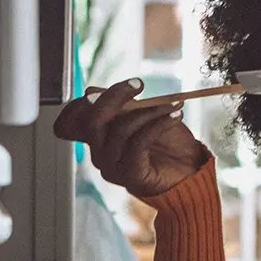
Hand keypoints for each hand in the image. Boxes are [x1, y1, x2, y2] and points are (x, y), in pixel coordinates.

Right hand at [52, 78, 210, 195]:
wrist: (190, 170)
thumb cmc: (167, 143)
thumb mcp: (141, 115)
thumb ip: (118, 104)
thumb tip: (92, 91)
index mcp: (97, 138)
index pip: (70, 121)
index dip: (90, 99)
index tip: (127, 85)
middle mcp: (99, 154)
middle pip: (92, 121)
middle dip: (115, 96)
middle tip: (139, 84)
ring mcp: (113, 167)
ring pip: (120, 129)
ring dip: (150, 110)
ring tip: (172, 105)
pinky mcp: (130, 176)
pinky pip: (138, 142)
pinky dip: (159, 124)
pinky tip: (175, 116)